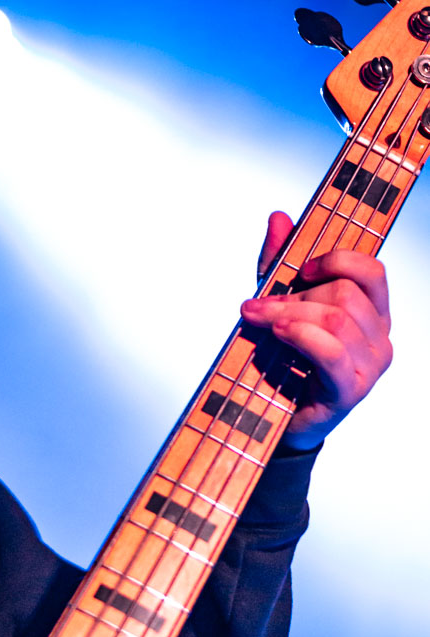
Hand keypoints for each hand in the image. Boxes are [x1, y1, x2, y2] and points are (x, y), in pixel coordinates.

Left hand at [240, 211, 392, 449]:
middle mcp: (380, 336)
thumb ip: (279, 264)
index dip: (337, 260)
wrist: (275, 418)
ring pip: (335, 319)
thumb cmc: (283, 359)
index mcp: (372, 312)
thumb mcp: (278, 304)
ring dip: (287, 315)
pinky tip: (277, 334)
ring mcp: (370, 365)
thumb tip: (279, 218)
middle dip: (292, 297)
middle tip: (256, 307)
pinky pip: (331, 351)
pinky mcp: (351, 390)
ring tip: (257, 321)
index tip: (300, 270)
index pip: (372, 271)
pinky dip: (299, 336)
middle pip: (345, 294)